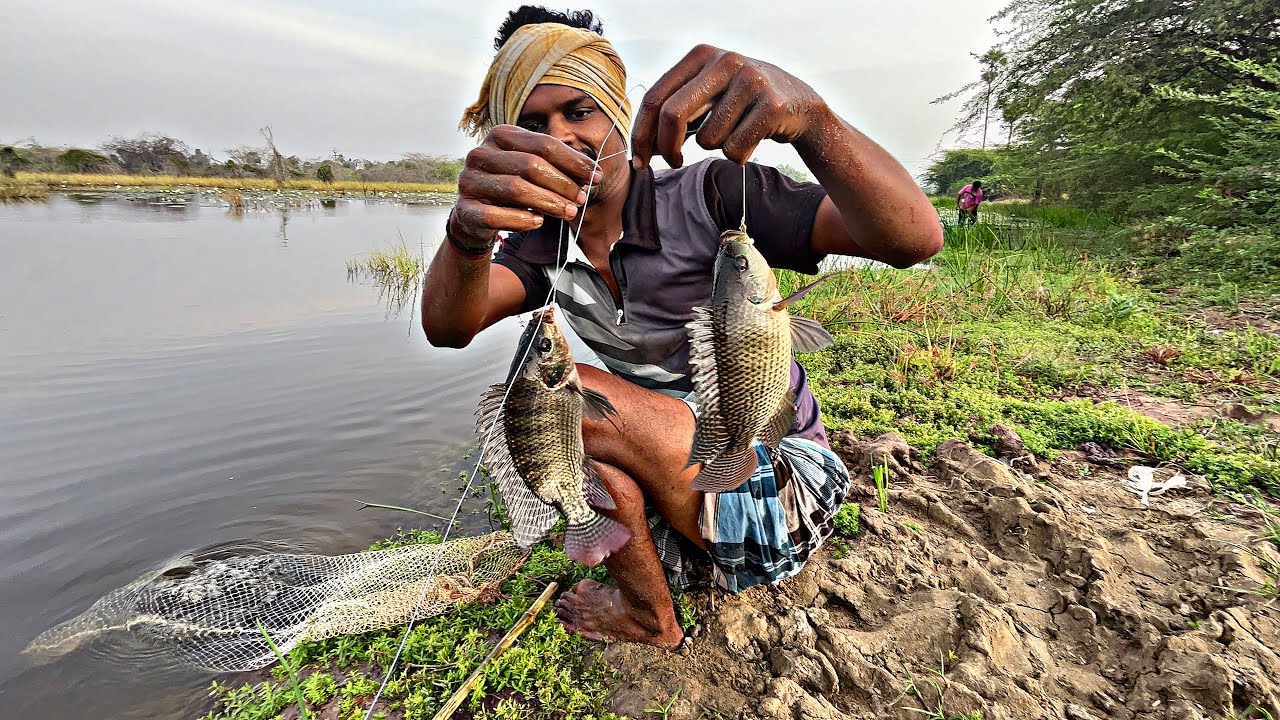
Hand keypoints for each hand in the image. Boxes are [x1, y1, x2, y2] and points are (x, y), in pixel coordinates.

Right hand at [450, 125, 604, 246]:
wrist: (475, 216)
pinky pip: (494, 215)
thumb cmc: (512, 189)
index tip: (597, 176)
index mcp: (500, 135)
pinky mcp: (464, 209)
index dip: (573, 161)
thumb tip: (593, 174)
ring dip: (548, 203)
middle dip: (562, 183)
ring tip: (569, 212)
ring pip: (515, 189)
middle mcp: (480, 154)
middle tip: (582, 199)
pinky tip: (538, 223)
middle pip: (530, 165)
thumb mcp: (534, 171)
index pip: (543, 144)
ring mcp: (469, 181)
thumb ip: (559, 168)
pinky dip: (520, 220)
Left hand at [631, 45, 825, 168]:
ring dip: (716, 147)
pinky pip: (735, 148)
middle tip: (673, 162)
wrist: (799, 102)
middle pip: (673, 116)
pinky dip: (738, 155)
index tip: (640, 161)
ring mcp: (750, 81)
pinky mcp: (772, 105)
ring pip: (707, 139)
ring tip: (734, 132)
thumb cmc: (742, 102)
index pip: (655, 98)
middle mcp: (724, 61)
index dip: (642, 134)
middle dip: (667, 148)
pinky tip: (753, 139)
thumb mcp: (708, 93)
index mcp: (700, 55)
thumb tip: (643, 145)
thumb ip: (676, 110)